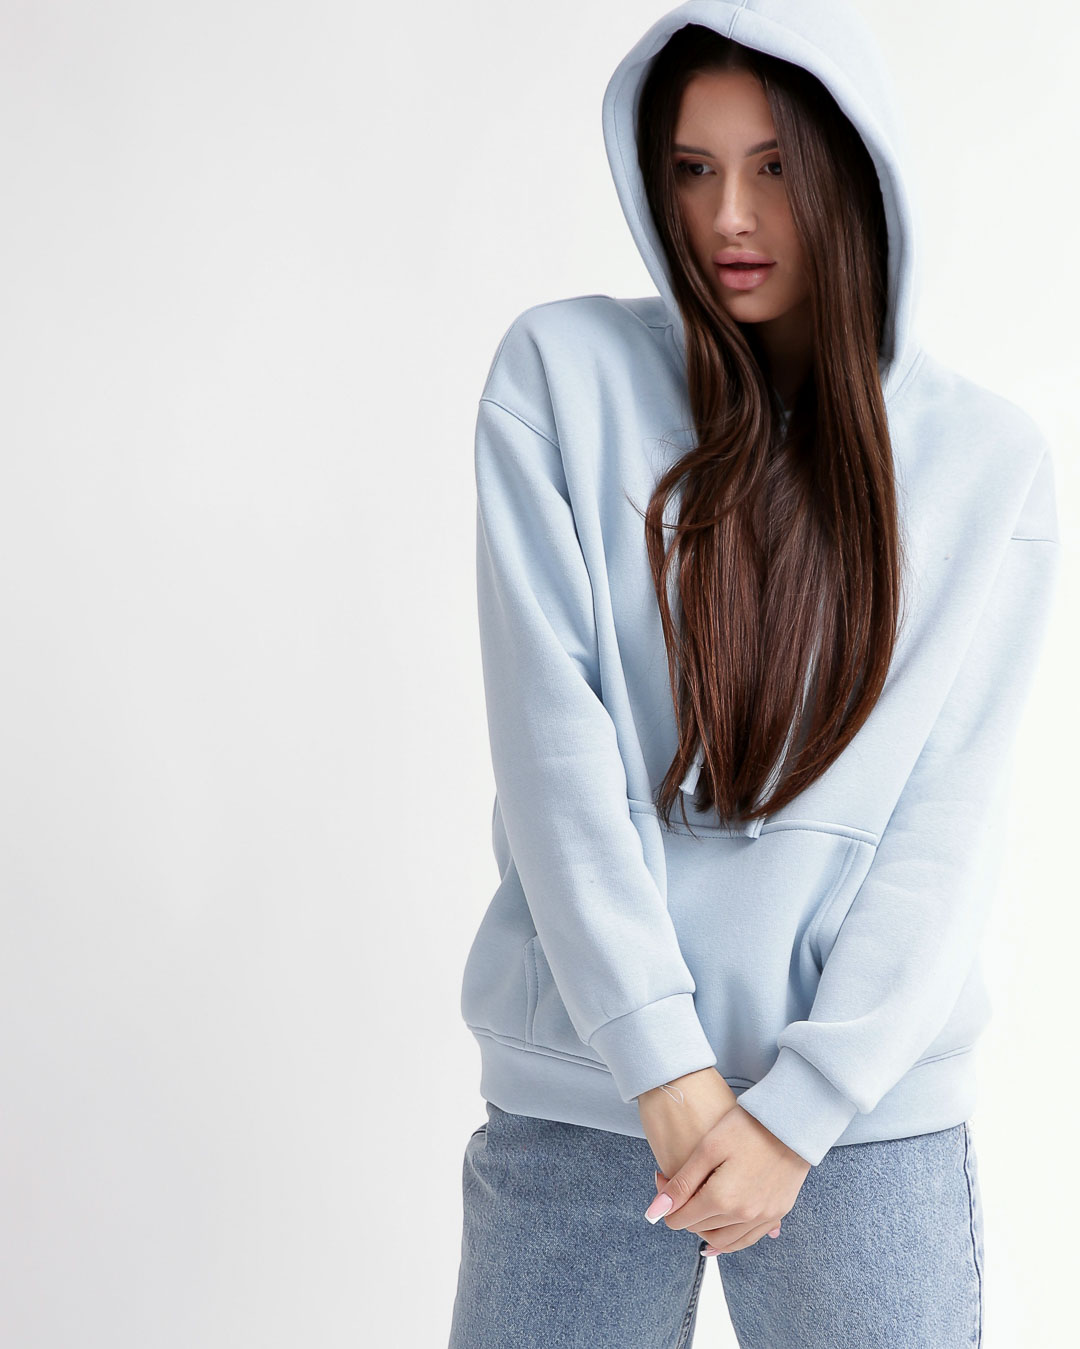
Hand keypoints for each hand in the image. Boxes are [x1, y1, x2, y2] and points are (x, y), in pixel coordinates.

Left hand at [636, 1068, 781, 1246]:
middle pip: (700, 1229)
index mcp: (722, 1199)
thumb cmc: (745, 1126)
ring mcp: (764, 1218)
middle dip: (684, 1212)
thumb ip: (681, 1184)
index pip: (680, 1220)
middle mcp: (743, 1216)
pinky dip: (730, 1237)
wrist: (790, 1121)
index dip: (667, 1204)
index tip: (664, 1180)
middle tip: (678, 1186)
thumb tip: (655, 1213)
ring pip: (724, 1241)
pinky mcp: (778, 1213)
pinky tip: (720, 1226)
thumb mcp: (707, 1148)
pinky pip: (748, 1239)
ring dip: (705, 1229)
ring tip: (697, 1205)